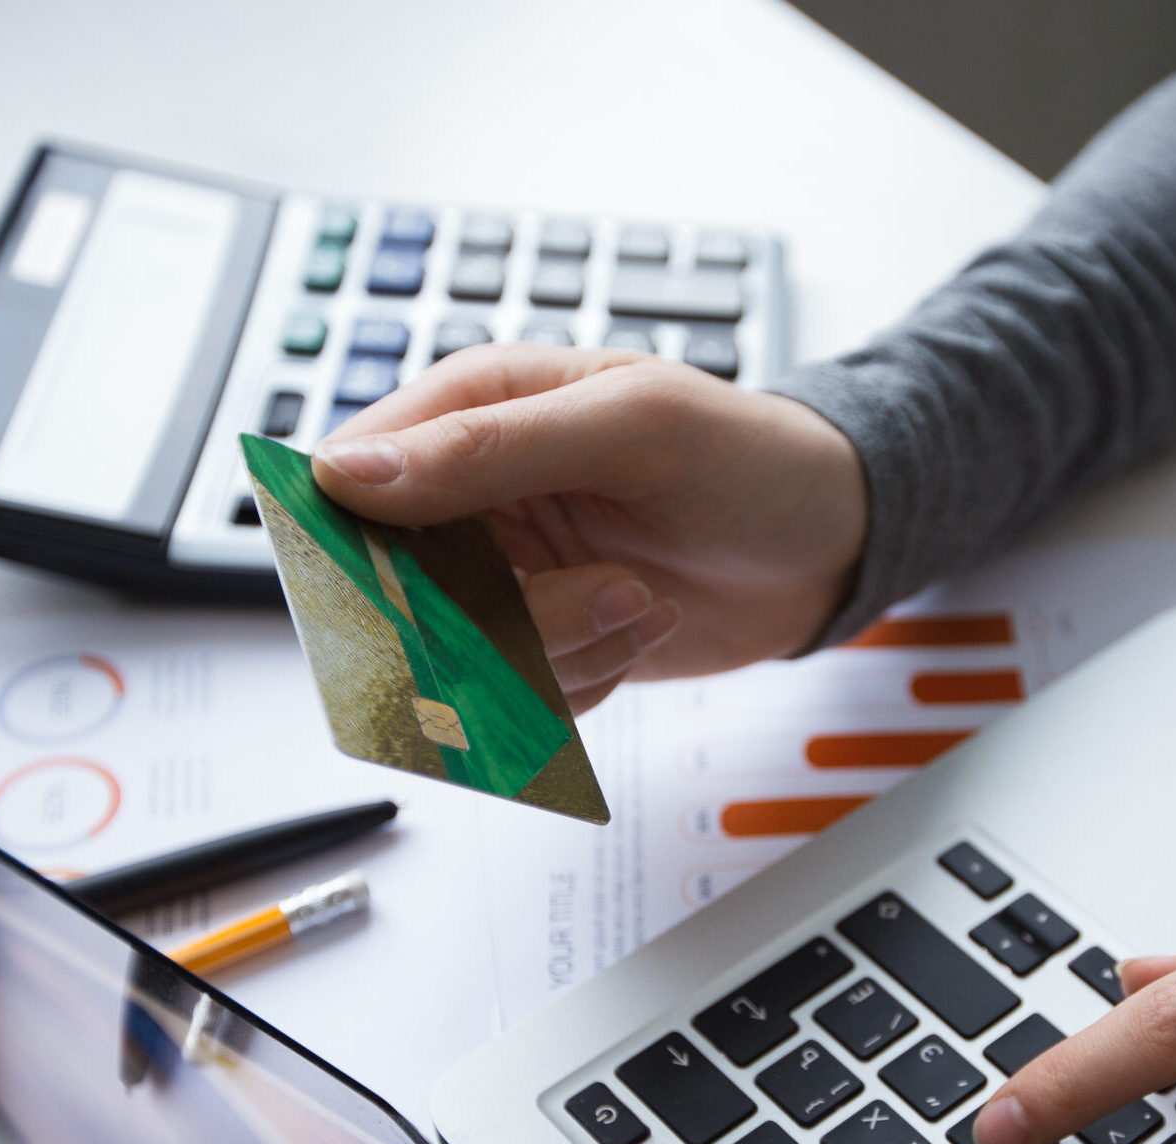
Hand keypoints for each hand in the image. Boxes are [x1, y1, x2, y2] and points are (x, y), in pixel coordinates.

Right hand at [313, 345, 867, 712]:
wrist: (829, 539)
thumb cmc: (749, 455)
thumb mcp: (633, 425)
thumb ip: (489, 447)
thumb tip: (353, 473)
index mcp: (468, 411)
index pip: (347, 482)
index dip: (366, 544)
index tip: (432, 582)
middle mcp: (468, 500)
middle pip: (394, 596)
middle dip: (495, 620)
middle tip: (600, 589)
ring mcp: (501, 578)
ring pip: (456, 663)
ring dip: (561, 651)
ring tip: (639, 597)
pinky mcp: (539, 645)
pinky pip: (513, 701)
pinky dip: (585, 683)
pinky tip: (640, 627)